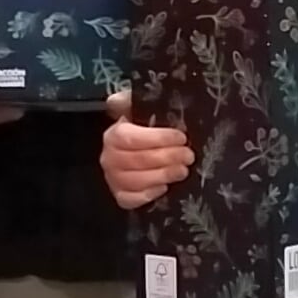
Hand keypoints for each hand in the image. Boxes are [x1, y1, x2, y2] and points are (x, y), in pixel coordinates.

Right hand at [98, 95, 191, 210]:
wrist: (143, 149)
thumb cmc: (146, 128)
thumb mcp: (142, 109)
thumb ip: (134, 100)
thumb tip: (118, 98)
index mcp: (114, 134)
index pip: (130, 137)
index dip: (157, 138)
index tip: (181, 137)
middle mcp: (109, 157)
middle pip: (136, 160)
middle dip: (166, 158)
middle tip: (188, 155)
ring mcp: (113, 178)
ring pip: (134, 181)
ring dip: (161, 176)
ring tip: (182, 171)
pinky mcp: (120, 195)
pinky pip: (129, 200)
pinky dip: (146, 195)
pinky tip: (163, 188)